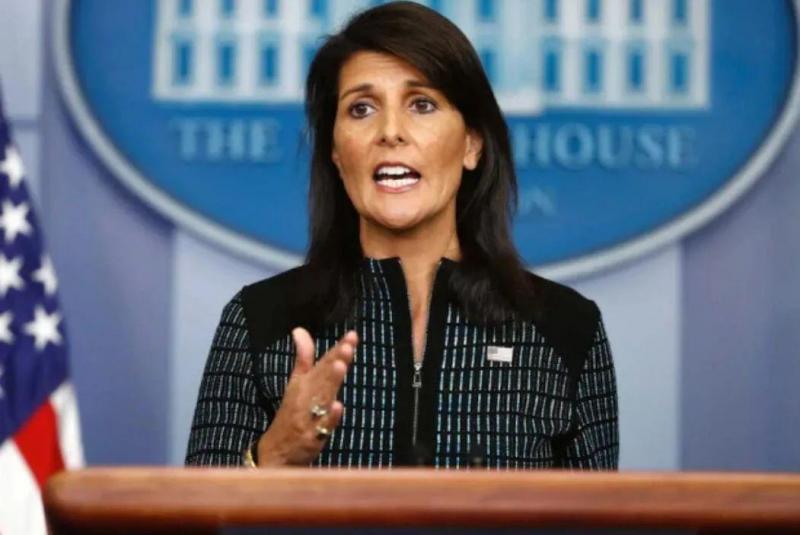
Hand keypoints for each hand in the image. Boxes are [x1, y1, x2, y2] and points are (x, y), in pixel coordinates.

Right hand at [256, 327, 358, 465]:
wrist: (276, 451)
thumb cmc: (290, 414)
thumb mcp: (295, 384)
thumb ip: (303, 357)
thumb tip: (300, 330)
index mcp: (304, 383)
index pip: (323, 362)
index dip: (338, 349)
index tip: (352, 336)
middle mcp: (306, 397)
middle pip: (324, 377)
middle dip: (336, 360)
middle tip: (348, 346)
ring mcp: (309, 417)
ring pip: (323, 397)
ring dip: (331, 382)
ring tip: (341, 365)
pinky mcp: (312, 437)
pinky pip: (323, 427)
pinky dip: (330, 417)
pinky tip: (338, 406)